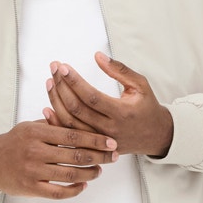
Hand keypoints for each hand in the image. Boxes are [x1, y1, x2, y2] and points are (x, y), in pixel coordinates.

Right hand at [0, 119, 117, 197]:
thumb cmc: (15, 142)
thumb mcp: (30, 127)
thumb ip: (53, 124)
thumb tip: (81, 116)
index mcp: (37, 133)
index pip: (73, 135)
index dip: (95, 139)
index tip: (111, 142)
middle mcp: (35, 151)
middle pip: (75, 155)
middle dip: (99, 156)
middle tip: (113, 156)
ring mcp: (33, 171)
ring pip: (70, 175)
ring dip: (90, 174)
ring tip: (99, 170)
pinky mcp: (31, 188)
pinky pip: (58, 192)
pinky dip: (74, 190)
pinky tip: (83, 185)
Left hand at [41, 53, 174, 158]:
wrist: (155, 136)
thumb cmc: (147, 107)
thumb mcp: (140, 85)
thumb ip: (119, 70)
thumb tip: (97, 56)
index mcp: (121, 113)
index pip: (91, 97)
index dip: (74, 82)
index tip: (63, 67)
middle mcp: (109, 129)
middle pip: (77, 109)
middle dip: (62, 87)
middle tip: (54, 68)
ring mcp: (100, 141)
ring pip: (71, 123)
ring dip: (56, 102)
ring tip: (50, 82)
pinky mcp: (94, 146)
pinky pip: (70, 136)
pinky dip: (57, 122)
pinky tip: (48, 107)